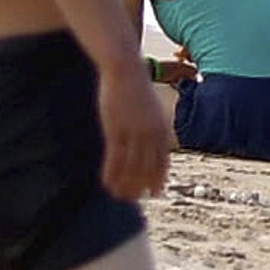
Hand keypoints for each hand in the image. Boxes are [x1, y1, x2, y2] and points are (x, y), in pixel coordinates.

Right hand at [97, 63, 171, 202]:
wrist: (126, 70)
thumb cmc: (137, 89)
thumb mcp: (151, 109)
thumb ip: (153, 127)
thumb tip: (151, 143)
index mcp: (162, 129)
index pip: (162, 161)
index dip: (158, 179)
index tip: (155, 193)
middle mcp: (151, 134)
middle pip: (146, 168)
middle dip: (140, 186)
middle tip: (132, 199)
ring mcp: (133, 133)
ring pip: (130, 167)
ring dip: (124, 184)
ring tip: (118, 196)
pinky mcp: (116, 130)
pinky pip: (114, 159)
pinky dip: (111, 174)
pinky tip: (106, 184)